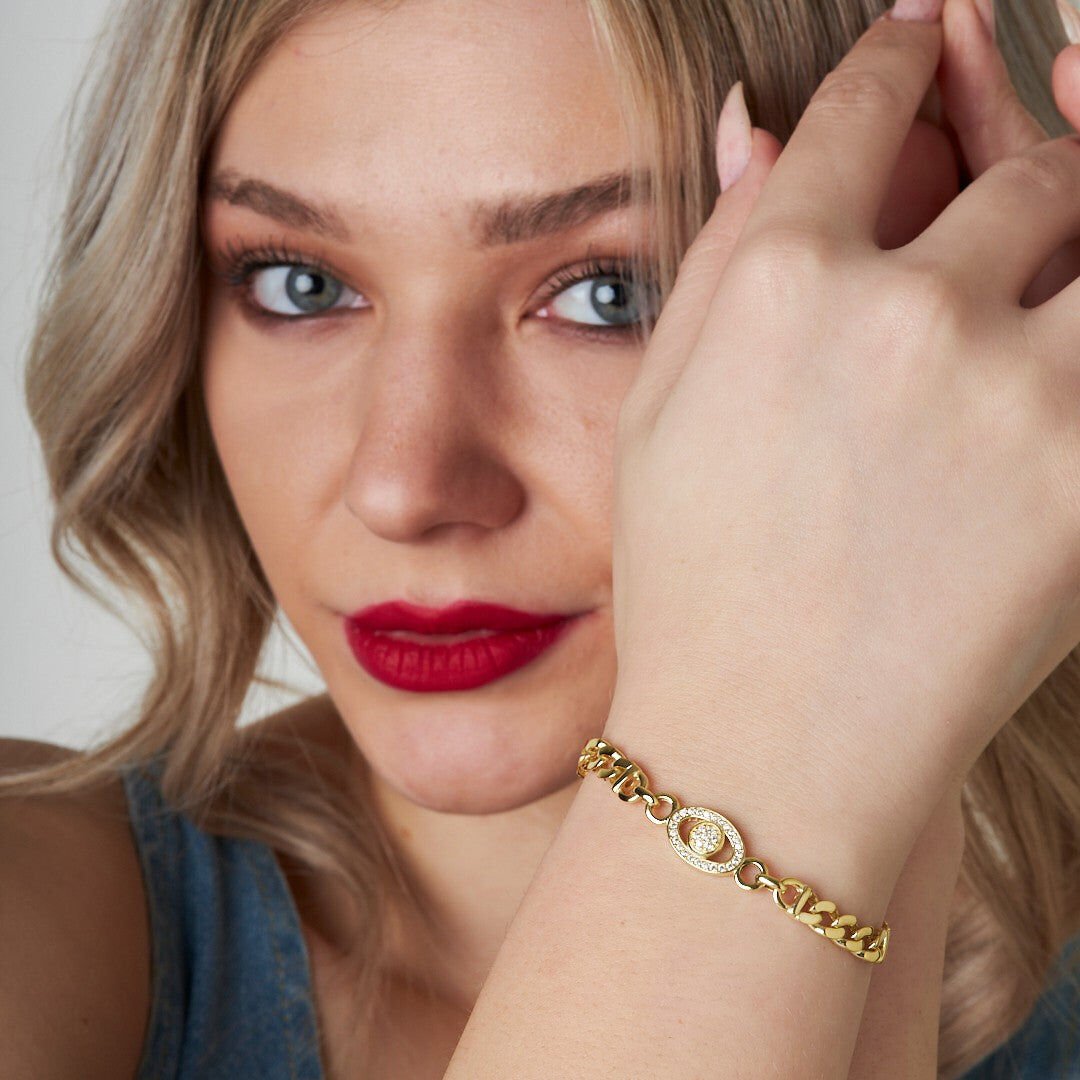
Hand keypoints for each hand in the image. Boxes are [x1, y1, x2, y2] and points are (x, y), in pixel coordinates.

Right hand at [608, 6, 1079, 856]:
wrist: (770, 744)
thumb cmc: (694, 583)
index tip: (923, 36)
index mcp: (776, 285)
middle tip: (1018, 164)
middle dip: (1022, 156)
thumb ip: (715, 255)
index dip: (901, 66)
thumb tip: (754, 127)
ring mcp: (1013, 387)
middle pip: (1022, 170)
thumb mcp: (660, 412)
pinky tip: (1047, 348)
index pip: (864, 118)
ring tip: (1052, 259)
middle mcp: (898, 310)